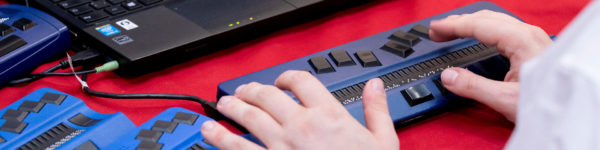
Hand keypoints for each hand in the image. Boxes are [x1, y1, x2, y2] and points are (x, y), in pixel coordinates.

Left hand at [201, 70, 398, 149]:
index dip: (288, 77)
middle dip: (252, 90)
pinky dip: (221, 139)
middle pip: (268, 96)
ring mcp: (281, 146)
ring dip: (233, 108)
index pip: (302, 82)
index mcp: (329, 116)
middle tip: (244, 91)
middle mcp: (301, 126)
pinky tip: (210, 132)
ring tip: (223, 104)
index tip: (283, 81)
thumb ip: (376, 111)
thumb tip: (374, 88)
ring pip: (248, 118)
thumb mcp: (383, 142)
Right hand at [430, 10, 552, 120]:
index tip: (434, 29)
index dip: (452, 26)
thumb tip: (448, 76)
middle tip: (437, 32)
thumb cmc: (550, 101)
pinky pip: (503, 29)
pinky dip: (484, 30)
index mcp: (519, 40)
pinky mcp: (534, 46)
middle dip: (458, 23)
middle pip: (485, 18)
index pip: (478, 25)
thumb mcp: (505, 99)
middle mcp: (527, 34)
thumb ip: (473, 87)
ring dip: (471, 25)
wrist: (574, 107)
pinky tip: (479, 38)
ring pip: (494, 21)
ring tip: (453, 32)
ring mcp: (532, 38)